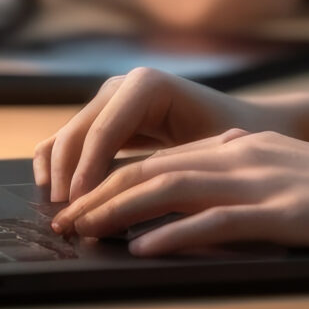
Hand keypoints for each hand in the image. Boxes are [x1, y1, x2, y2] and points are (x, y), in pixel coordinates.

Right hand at [34, 66, 288, 201]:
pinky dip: (59, 170)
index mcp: (147, 86)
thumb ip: (179, 174)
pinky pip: (70, 143)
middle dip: (66, 179)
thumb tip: (141, 197)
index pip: (103, 132)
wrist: (250, 126)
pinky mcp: (105, 119)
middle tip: (64, 222)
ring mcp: (109, 100)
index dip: (86, 173)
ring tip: (62, 217)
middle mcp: (122, 85)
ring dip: (57, 177)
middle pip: (77, 134)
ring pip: (66, 138)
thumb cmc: (240, 143)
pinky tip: (64, 201)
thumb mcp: (214, 157)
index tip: (80, 208)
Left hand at [51, 128, 308, 264]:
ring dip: (119, 211)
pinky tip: (144, 250)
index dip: (116, 180)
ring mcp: (273, 182)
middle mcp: (256, 155)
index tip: (79, 205)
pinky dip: (175, 234)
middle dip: (100, 193)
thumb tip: (210, 210)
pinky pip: (220, 221)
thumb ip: (259, 190)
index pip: (168, 159)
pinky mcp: (292, 212)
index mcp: (257, 147)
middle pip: (158, 168)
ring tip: (80, 232)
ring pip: (176, 188)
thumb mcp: (306, 186)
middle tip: (60, 220)